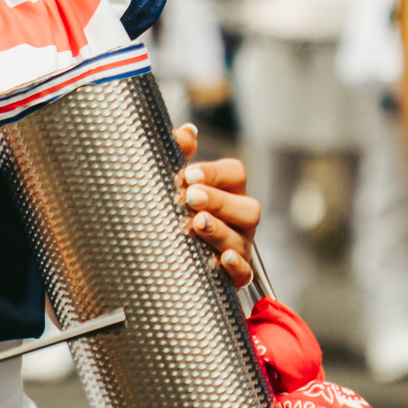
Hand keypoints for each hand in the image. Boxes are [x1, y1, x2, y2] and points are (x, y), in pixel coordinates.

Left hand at [174, 124, 260, 286]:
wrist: (160, 256)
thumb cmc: (172, 210)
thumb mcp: (174, 182)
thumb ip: (179, 155)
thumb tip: (188, 132)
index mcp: (228, 190)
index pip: (235, 174)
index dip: (215, 173)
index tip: (188, 175)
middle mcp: (239, 218)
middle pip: (247, 207)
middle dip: (218, 201)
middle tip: (190, 198)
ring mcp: (239, 247)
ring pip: (242, 239)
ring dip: (219, 230)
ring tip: (196, 224)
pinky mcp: (233, 276)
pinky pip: (244, 273)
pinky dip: (235, 267)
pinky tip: (221, 259)